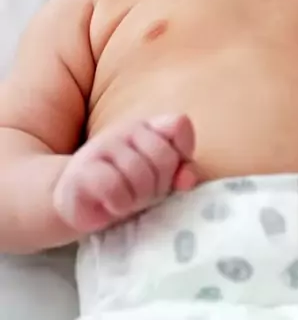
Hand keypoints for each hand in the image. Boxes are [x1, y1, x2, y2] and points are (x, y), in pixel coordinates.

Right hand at [53, 114, 196, 233]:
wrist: (76, 202)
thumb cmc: (125, 190)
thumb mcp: (158, 181)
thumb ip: (178, 174)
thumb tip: (187, 179)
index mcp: (149, 128)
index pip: (179, 125)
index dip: (183, 154)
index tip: (173, 177)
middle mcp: (127, 130)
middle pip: (164, 157)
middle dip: (159, 185)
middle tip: (145, 196)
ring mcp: (103, 146)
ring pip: (140, 174)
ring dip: (138, 199)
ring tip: (127, 202)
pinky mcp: (83, 170)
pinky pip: (114, 187)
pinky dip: (119, 204)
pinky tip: (111, 206)